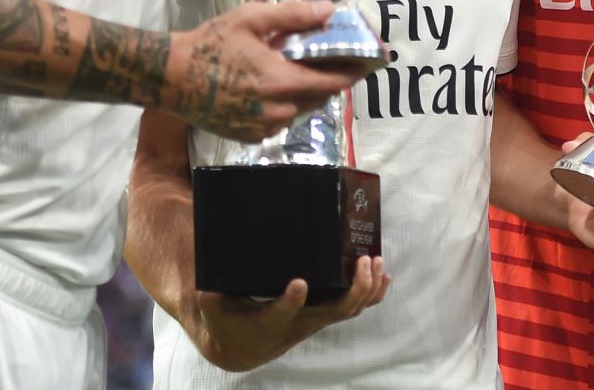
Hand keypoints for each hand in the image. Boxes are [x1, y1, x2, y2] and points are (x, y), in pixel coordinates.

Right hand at [162, 0, 360, 141]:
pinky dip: (286, 104)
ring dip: (307, 91)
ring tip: (299, 69)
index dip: (353, 73)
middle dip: (330, 79)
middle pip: (320, 97)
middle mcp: (279, 111)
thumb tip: (330, 11)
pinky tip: (273, 86)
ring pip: (301, 109)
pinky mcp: (250, 137)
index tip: (368, 63)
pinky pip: (282, 120)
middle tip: (332, 60)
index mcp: (282, 82)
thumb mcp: (251, 20)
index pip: (333, 82)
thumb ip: (294, 15)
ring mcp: (264, 128)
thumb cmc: (211, 43)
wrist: (170, 78)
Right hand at [190, 257, 389, 371]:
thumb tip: (216, 245)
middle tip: (362, 261)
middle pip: (333, 312)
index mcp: (265, 321)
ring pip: (347, 311)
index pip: (279, 315)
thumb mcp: (211, 300)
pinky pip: (351, 308)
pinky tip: (382, 277)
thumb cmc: (223, 318)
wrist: (237, 348)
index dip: (290, 303)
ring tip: (376, 262)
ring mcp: (313, 322)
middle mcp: (296, 325)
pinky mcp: (320, 317)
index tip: (298, 284)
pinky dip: (370, 294)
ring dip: (366, 289)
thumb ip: (213, 281)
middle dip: (353, 289)